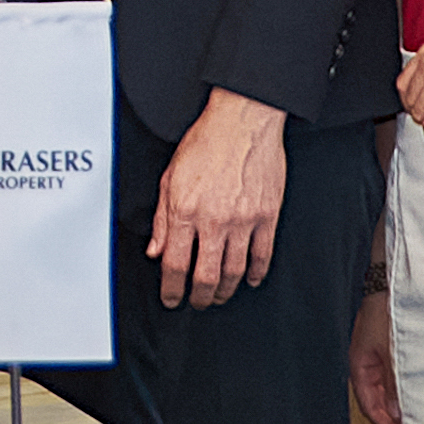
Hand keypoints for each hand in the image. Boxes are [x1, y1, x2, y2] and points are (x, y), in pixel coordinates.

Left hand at [149, 91, 289, 310]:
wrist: (243, 121)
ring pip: (235, 272)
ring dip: (225, 290)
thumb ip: (162, 219)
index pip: (175, 265)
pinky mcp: (267, 216)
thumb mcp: (170, 178)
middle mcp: (214, 220)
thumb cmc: (206, 143)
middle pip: (205, 276)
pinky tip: (250, 280)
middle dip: (198, 297)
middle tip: (195, 302)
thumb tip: (156, 251)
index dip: (171, 289)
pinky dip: (256, 273)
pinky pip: (262, 255)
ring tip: (218, 295)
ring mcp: (244, 221)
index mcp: (185, 210)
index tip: (171, 298)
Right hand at [348, 283, 398, 423]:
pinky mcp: (396, 349)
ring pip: (392, 391)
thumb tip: (398, 414)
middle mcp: (370, 365)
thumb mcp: (392, 350)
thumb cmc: (387, 310)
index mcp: (360, 367)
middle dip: (396, 422)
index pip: (370, 407)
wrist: (394, 281)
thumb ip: (395, 382)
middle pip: (380, 403)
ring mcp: (382, 357)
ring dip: (405, 406)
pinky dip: (412, 390)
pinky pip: (401, 378)